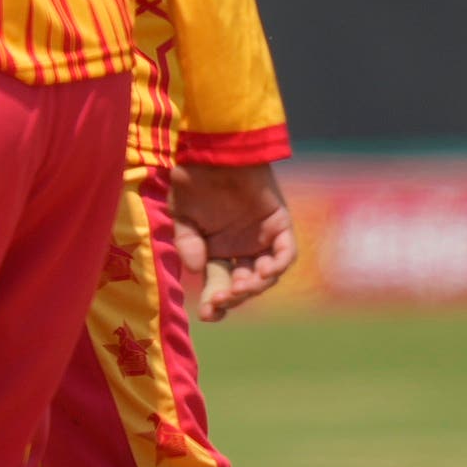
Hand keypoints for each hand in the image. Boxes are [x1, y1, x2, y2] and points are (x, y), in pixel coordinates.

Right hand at [171, 161, 295, 321]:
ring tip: (242, 287)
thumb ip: (187, 243)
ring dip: (255, 286)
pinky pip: (285, 253)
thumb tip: (195, 271)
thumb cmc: (193, 181)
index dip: (215, 304)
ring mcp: (262, 239)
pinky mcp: (279, 225)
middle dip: (232, 298)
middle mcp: (241, 250)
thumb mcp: (181, 217)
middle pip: (242, 286)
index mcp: (216, 253)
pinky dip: (277, 266)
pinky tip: (263, 272)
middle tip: (221, 300)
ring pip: (264, 276)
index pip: (218, 286)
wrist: (214, 150)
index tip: (208, 315)